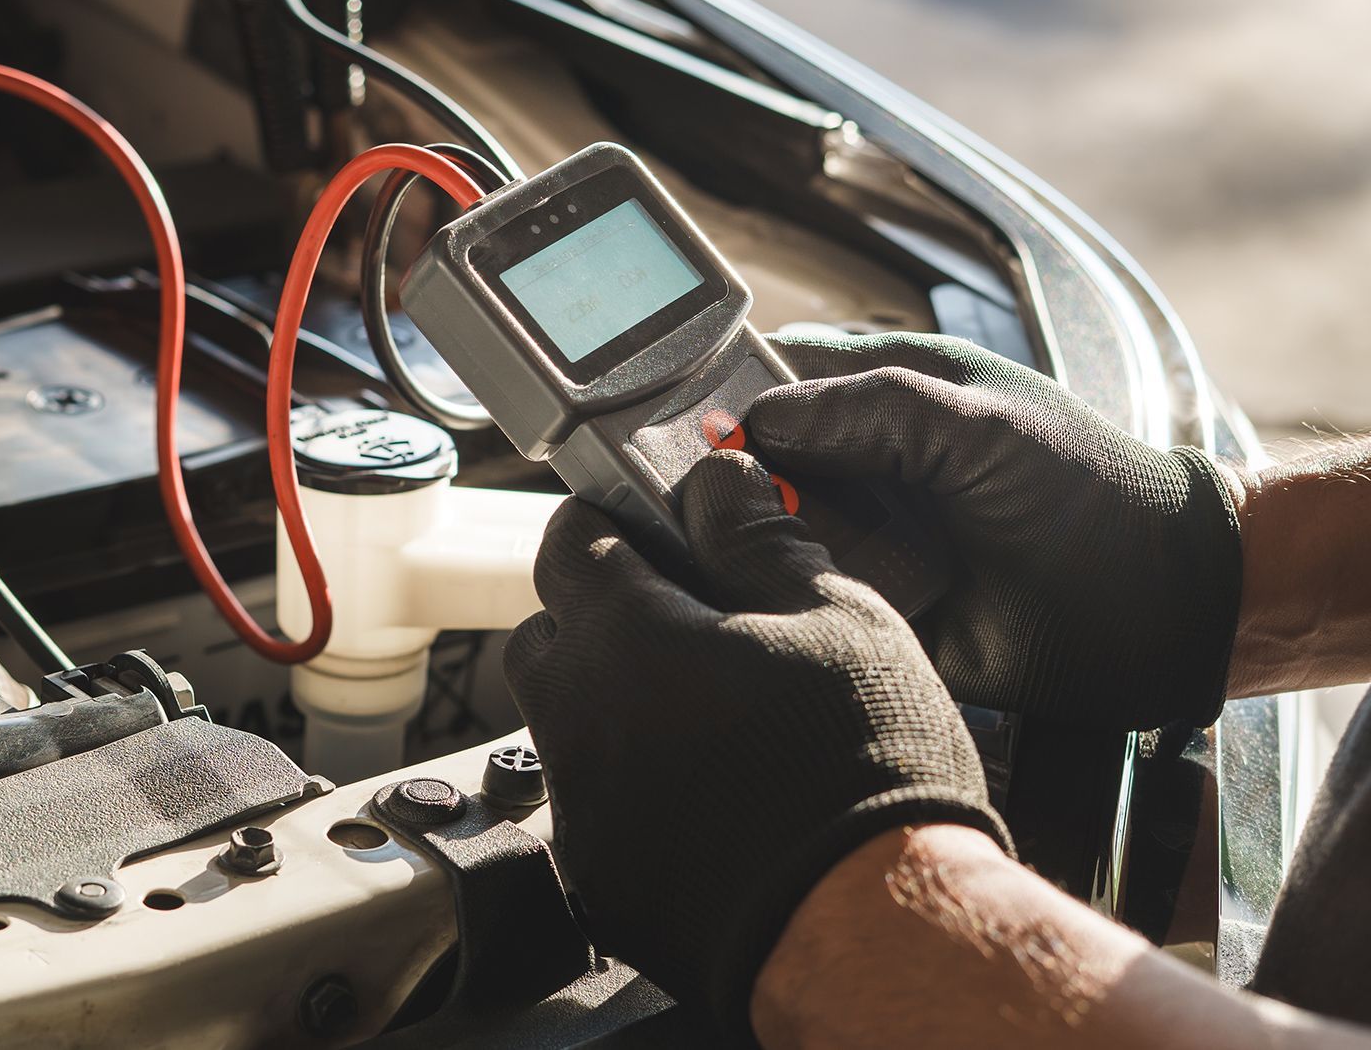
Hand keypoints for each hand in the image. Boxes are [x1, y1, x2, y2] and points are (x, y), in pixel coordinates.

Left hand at [506, 449, 1008, 1032]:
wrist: (865, 930)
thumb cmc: (859, 763)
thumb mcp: (835, 618)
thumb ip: (758, 540)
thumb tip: (721, 482)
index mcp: (623, 636)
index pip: (568, 542)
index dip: (604, 524)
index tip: (640, 528)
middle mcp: (574, 716)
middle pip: (545, 636)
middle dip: (593, 617)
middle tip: (676, 624)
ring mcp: (577, 805)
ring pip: (563, 723)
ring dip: (609, 704)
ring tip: (700, 715)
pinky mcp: (594, 877)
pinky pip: (590, 805)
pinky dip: (629, 787)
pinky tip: (704, 795)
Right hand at [746, 332, 1245, 729]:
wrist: (1158, 608)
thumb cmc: (1083, 490)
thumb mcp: (977, 424)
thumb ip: (867, 408)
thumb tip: (748, 425)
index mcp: (877, 396)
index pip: (766, 379)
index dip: (721, 400)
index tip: (685, 435)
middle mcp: (855, 468)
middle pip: (747, 468)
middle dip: (723, 489)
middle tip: (715, 511)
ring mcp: (858, 543)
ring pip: (761, 541)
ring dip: (753, 553)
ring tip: (758, 561)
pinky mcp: (866, 612)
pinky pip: (800, 609)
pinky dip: (785, 611)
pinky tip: (782, 609)